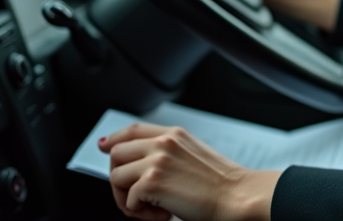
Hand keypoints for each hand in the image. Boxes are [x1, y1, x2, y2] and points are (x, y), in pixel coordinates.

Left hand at [100, 122, 279, 220]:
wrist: (237, 196)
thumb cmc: (221, 184)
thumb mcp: (193, 155)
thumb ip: (167, 153)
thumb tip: (140, 165)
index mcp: (174, 134)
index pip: (132, 129)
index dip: (114, 139)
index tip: (105, 147)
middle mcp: (163, 142)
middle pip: (116, 153)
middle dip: (120, 179)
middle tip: (139, 197)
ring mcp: (156, 161)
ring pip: (115, 178)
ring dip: (127, 200)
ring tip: (152, 208)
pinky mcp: (152, 183)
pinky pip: (127, 202)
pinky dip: (140, 214)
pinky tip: (163, 214)